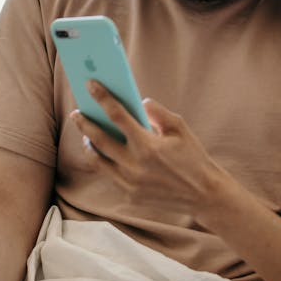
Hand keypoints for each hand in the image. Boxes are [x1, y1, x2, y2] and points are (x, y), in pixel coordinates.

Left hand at [72, 84, 225, 217]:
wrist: (203, 194)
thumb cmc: (193, 157)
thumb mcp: (180, 129)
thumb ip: (158, 112)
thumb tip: (139, 102)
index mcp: (147, 145)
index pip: (117, 116)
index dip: (102, 98)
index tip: (91, 85)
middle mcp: (134, 165)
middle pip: (98, 139)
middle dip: (85, 123)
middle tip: (77, 113)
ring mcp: (129, 182)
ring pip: (97, 160)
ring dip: (89, 144)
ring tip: (86, 134)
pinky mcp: (129, 194)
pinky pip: (109, 174)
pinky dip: (103, 161)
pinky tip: (102, 152)